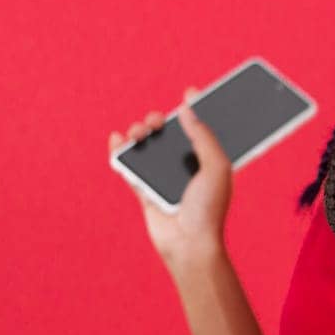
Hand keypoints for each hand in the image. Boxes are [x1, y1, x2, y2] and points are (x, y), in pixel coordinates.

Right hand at [108, 86, 232, 273]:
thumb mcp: (216, 166)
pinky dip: (120, 151)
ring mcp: (163, 177)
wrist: (189, 243)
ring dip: (140, 133)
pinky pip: (128, 167)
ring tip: (140, 132)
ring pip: (147, 146)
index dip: (196, 110)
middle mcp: (186, 167)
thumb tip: (188, 109)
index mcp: (209, 161)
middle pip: (169, 135)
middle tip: (159, 120)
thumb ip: (203, 137)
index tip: (189, 91)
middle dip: (161, 120)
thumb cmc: (209, 207)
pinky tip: (118, 138)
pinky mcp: (144, 189)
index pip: (202, 130)